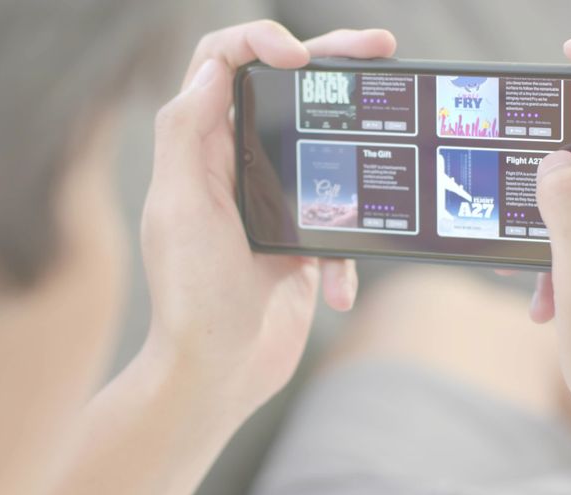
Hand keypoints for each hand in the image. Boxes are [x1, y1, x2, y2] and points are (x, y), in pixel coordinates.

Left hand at [141, 21, 396, 417]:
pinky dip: (344, 255)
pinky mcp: (301, 241)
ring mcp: (272, 203)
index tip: (301, 57)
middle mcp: (235, 167)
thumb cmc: (191, 298)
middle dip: (334, 65)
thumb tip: (209, 68)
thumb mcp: (181, 210)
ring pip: (324, 152)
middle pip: (285, 93)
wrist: (218, 376)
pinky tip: (335, 287)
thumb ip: (186, 134)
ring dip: (354, 165)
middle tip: (382, 49)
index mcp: (200, 150)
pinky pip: (339, 226)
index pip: (221, 64)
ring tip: (390, 155)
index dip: (258, 41)